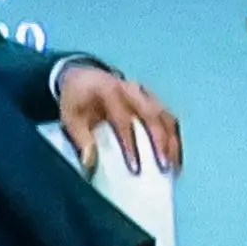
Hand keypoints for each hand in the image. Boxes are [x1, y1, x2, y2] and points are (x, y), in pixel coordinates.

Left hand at [54, 60, 184, 175]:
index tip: (135, 169)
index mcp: (109, 91)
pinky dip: (175, 139)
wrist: (84, 76)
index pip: (123, 119)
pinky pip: (170, 119)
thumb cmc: (78, 101)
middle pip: (152, 115)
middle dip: (161, 142)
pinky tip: (175, 160)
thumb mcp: (70, 117)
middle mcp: (132, 89)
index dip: (130, 144)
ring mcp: (146, 94)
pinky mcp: (154, 100)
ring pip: (166, 116)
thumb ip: (80, 139)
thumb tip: (90, 163)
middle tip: (163, 168)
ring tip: (174, 168)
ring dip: (173, 142)